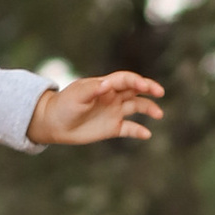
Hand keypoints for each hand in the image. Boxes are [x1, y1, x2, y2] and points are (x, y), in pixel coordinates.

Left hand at [28, 69, 164, 146]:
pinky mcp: (112, 128)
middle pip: (136, 90)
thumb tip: (107, 84)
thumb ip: (93, 89)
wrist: (55, 123)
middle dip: (149, 89)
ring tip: (158, 114)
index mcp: (105, 85)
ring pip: (136, 107)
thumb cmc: (64, 105)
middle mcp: (113, 97)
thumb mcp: (77, 95)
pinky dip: (139, 131)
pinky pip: (129, 128)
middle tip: (159, 92)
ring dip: (148, 108)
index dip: (136, 80)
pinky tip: (146, 134)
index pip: (126, 79)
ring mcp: (114, 112)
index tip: (144, 85)